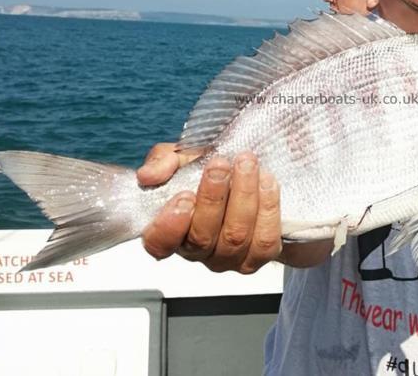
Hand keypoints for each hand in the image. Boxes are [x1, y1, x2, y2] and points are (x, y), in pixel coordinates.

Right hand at [140, 147, 282, 273]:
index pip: (159, 243)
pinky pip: (265, 240)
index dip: (170, 225)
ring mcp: (228, 258)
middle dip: (213, 197)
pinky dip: (268, 208)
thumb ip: (162, 162)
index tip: (184, 195)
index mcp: (171, 231)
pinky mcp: (258, 256)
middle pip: (202, 237)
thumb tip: (149, 175)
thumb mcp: (181, 159)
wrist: (245, 175)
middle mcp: (198, 251)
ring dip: (243, 195)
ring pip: (235, 236)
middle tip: (220, 164)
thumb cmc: (206, 171)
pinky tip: (267, 181)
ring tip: (247, 163)